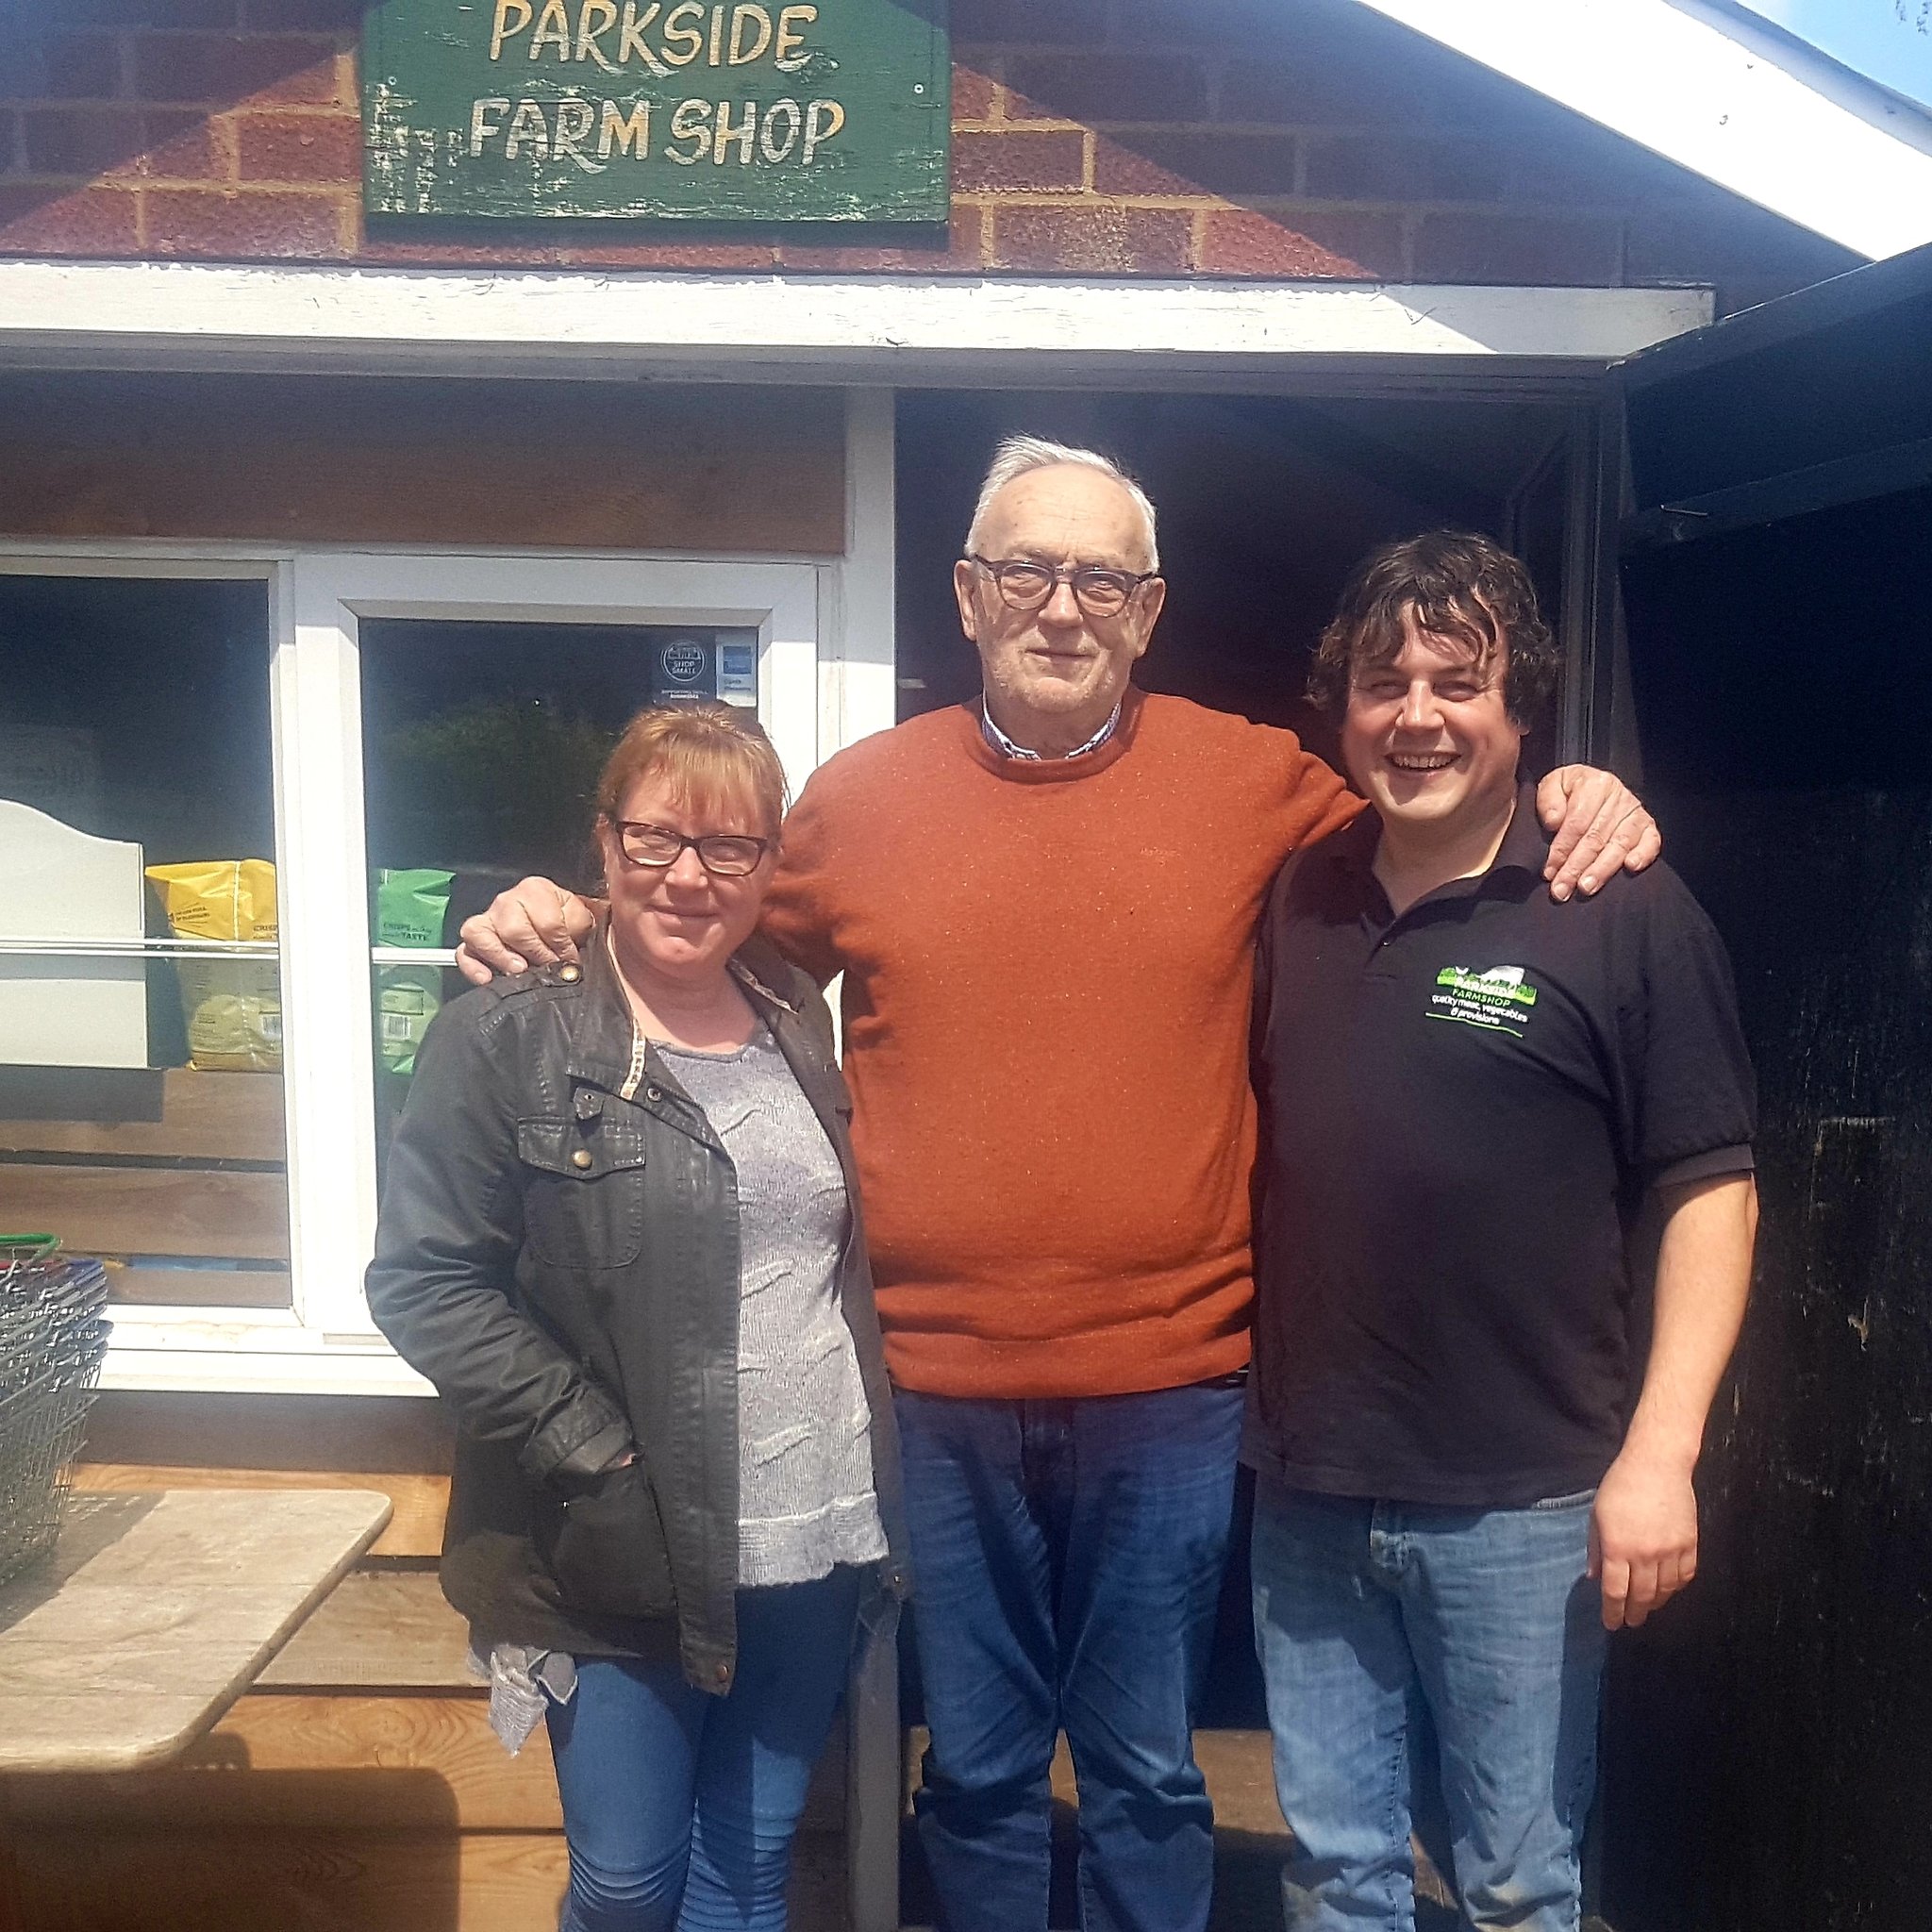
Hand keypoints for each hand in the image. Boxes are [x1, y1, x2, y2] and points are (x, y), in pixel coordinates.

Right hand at [454, 878, 598, 985]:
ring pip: (480, 934)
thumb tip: (569, 956)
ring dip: (501, 957)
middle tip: (548, 967)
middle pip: (514, 929)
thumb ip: (578, 928)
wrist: (557, 925)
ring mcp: (487, 920)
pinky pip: (464, 952)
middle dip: (535, 953)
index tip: (570, 959)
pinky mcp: (474, 940)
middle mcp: (506, 901)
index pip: (546, 922)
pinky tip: (487, 978)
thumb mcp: (579, 918)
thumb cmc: (566, 922)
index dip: (561, 945)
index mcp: (535, 890)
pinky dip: (473, 966)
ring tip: (520, 970)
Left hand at [1535, 766, 1660, 900]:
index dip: (1562, 849)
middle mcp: (1618, 797)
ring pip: (1619, 844)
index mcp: (1594, 785)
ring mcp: (1635, 812)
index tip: (1549, 871)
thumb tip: (1553, 821)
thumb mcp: (1553, 785)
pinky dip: (1643, 855)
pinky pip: (1651, 841)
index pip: (1577, 823)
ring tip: (1586, 888)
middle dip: (1576, 867)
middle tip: (1562, 889)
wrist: (1593, 785)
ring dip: (1602, 870)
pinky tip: (1630, 868)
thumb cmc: (1570, 790)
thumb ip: (1548, 799)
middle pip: (1596, 838)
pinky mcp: (1648, 826)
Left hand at [1588, 1449, 1697, 1630]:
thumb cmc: (1620, 1486)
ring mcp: (1671, 1551)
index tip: (1612, 1624)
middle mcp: (1645, 1555)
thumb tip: (1595, 1577)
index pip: (1615, 1592)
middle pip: (1641, 1596)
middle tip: (1631, 1621)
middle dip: (1634, 1613)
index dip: (1613, 1612)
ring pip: (1665, 1590)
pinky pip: (1684, 1576)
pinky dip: (1675, 1588)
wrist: (1657, 1465)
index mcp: (1618, 1548)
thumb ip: (1596, 1548)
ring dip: (1655, 1603)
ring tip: (1647, 1608)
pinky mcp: (1690, 1545)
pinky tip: (1668, 1590)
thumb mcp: (1597, 1515)